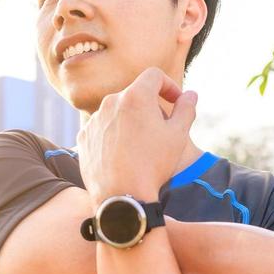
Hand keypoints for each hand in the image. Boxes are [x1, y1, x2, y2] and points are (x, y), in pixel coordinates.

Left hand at [77, 67, 197, 206]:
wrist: (122, 197)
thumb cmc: (153, 165)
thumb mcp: (178, 136)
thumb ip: (186, 109)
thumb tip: (189, 94)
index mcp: (135, 96)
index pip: (154, 75)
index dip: (168, 85)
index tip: (175, 102)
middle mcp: (111, 102)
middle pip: (134, 94)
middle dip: (149, 106)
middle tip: (160, 130)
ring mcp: (94, 120)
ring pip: (117, 111)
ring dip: (130, 121)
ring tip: (140, 146)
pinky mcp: (84, 137)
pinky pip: (102, 128)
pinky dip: (113, 135)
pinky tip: (123, 155)